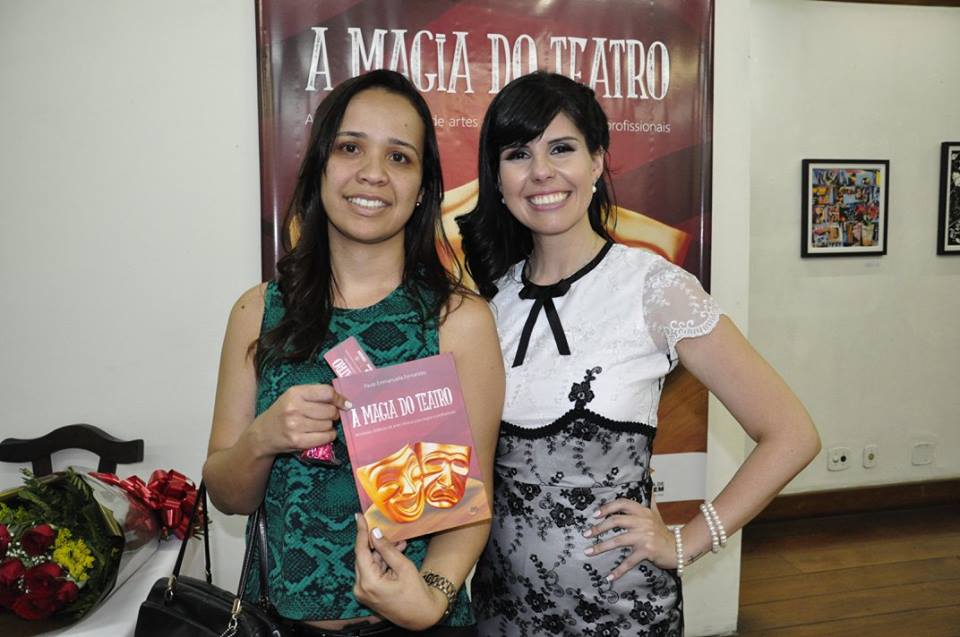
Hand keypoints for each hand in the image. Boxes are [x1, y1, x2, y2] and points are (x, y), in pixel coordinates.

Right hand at [251, 384, 348, 455]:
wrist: (263, 434)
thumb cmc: (283, 412)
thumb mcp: (293, 396)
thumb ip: (315, 393)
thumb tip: (342, 399)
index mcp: (294, 393)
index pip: (326, 393)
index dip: (339, 398)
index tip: (346, 403)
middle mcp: (294, 408)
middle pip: (330, 410)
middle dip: (334, 414)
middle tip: (329, 416)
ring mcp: (295, 426)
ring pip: (328, 425)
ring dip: (330, 426)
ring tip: (321, 425)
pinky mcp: (298, 442)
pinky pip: (325, 438)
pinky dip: (329, 436)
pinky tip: (322, 434)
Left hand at [352, 514, 447, 629]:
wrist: (422, 616)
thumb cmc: (416, 593)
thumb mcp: (404, 566)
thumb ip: (386, 549)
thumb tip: (374, 532)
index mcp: (369, 582)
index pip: (360, 551)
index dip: (361, 532)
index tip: (359, 516)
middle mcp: (361, 588)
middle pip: (364, 557)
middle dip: (377, 542)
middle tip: (390, 530)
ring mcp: (363, 592)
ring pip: (369, 563)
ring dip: (382, 553)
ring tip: (400, 544)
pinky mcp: (368, 593)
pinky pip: (372, 571)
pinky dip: (382, 562)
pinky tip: (396, 554)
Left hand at [582, 497, 676, 580]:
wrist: (679, 548)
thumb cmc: (663, 532)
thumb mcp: (656, 513)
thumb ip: (649, 499)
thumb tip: (650, 476)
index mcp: (643, 511)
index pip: (622, 503)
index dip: (607, 507)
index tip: (595, 514)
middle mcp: (643, 522)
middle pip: (616, 521)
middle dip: (598, 528)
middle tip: (586, 534)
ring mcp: (645, 536)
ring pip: (618, 540)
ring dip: (601, 547)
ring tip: (588, 552)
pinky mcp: (647, 551)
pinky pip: (629, 561)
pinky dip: (619, 570)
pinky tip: (610, 576)